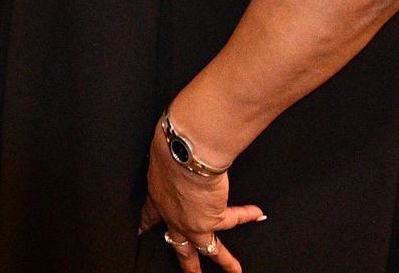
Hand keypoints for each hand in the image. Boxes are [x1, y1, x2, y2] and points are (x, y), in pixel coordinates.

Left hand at [140, 121, 265, 272]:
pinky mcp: (210, 220)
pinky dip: (246, 215)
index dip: (147, 223)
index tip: (142, 230)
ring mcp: (190, 222)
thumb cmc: (170, 144)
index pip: (150, 213)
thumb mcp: (162, 150)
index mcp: (157, 194)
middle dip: (184, 260)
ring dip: (223, 262)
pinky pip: (232, 221)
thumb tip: (176, 139)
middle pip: (177, 244)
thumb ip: (169, 153)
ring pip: (208, 249)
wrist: (183, 150)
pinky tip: (256, 214)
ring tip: (233, 271)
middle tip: (188, 271)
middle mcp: (171, 213)